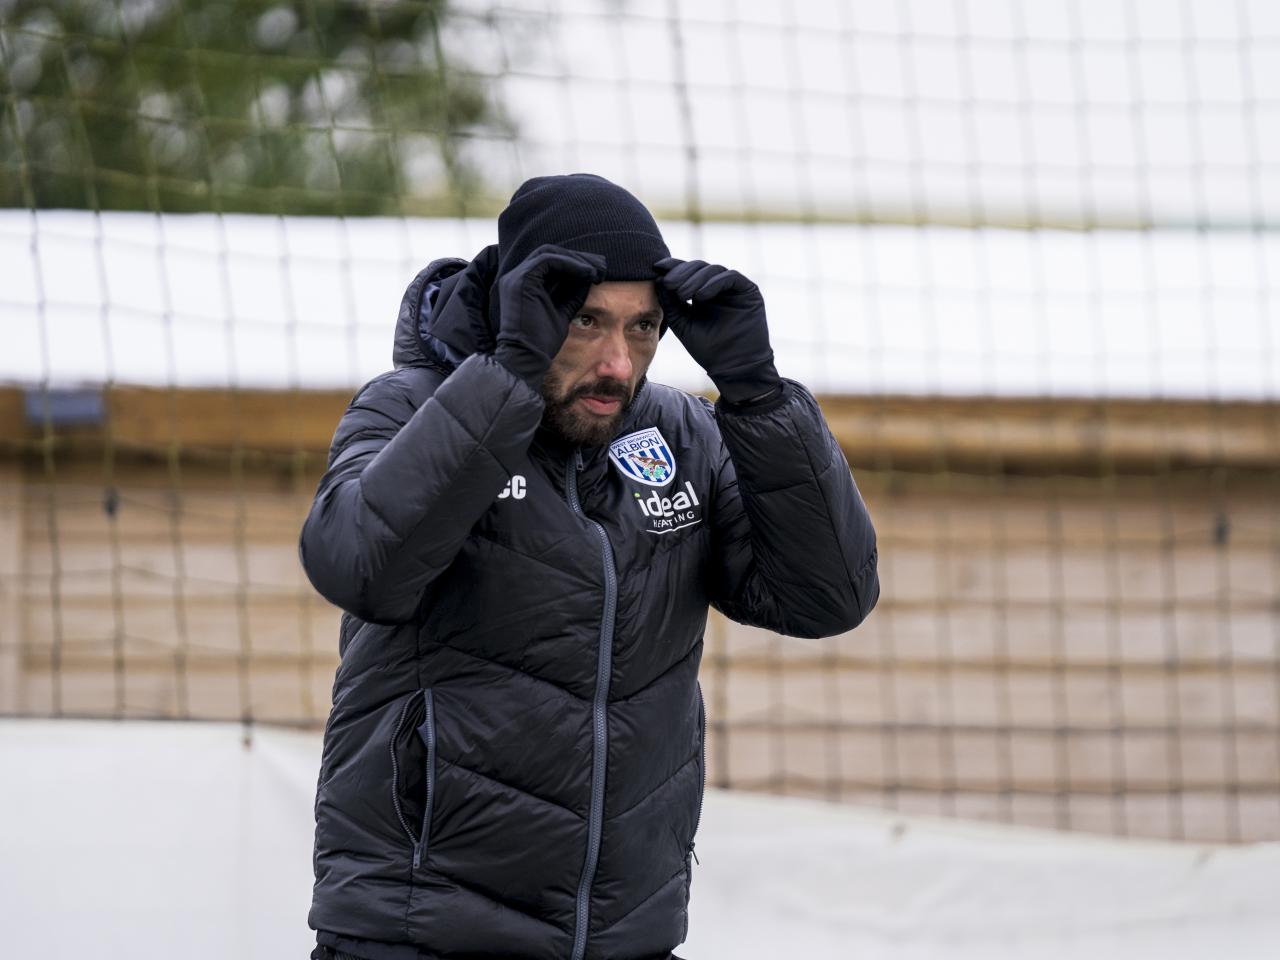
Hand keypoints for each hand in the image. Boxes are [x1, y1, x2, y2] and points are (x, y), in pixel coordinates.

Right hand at [494, 244, 605, 389]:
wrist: (527, 358)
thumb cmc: (543, 342)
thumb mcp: (562, 312)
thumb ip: (571, 294)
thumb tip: (589, 278)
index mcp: (524, 284)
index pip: (551, 263)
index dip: (575, 264)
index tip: (598, 271)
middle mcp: (516, 277)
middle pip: (551, 254)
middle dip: (578, 258)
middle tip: (602, 266)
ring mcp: (516, 277)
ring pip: (550, 254)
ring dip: (577, 260)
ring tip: (598, 270)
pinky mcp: (522, 280)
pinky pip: (549, 261)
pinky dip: (570, 264)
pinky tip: (588, 273)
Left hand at [654, 257, 780, 403]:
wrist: (733, 368)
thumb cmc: (709, 350)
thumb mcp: (683, 323)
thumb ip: (671, 303)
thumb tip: (658, 279)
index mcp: (703, 292)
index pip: (687, 272)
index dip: (673, 267)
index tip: (656, 268)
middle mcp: (719, 287)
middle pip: (699, 267)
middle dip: (682, 273)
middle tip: (669, 283)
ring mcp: (734, 288)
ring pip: (713, 270)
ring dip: (695, 279)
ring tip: (682, 294)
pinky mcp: (749, 291)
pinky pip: (731, 278)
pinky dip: (714, 284)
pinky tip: (700, 297)